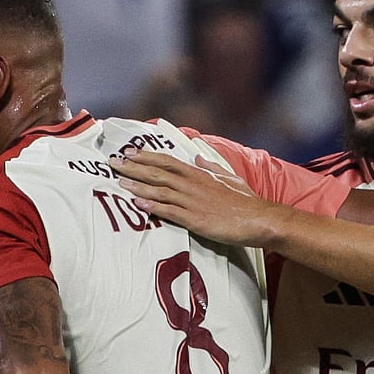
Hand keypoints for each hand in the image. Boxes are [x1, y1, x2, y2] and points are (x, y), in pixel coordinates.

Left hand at [109, 151, 287, 245]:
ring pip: (160, 192)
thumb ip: (210, 166)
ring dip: (138, 187)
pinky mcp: (196, 220)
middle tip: (113, 163)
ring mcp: (194, 202)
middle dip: (134, 168)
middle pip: (158, 173)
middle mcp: (193, 185)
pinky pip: (171, 213)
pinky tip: (139, 206)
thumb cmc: (246, 200)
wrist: (260, 219)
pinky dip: (154, 208)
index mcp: (200, 174)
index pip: (168, 161)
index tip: (129, 153)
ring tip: (119, 183)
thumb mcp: (228, 177)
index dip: (147, 157)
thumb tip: (197, 155)